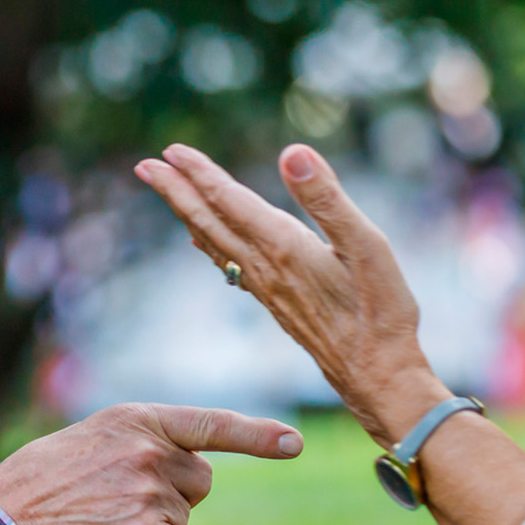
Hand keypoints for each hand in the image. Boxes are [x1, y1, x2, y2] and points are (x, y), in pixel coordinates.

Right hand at [0, 403, 301, 524]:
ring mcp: (149, 490)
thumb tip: (188, 467)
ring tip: (110, 517)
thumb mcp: (98, 436)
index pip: (212, 423)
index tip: (294, 443)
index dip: (258, 436)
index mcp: (140, 418)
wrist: (10, 515)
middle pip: (202, 482)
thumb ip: (145, 441)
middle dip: (178, 494)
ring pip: (186, 518)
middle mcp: (151, 450)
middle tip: (128, 497)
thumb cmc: (48, 476)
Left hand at [135, 142, 448, 447]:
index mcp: (283, 246)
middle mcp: (265, 266)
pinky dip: (208, 244)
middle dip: (176, 190)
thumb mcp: (366, 244)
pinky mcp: (274, 301)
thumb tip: (292, 153)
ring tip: (167, 192)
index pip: (230, 200)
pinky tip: (201, 241)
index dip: (200, 173)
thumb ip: (326, 198)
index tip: (171, 150)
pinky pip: (228, 264)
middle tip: (144, 165)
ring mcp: (266, 286)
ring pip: (213, 242)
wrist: (376, 374)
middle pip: (209, 220)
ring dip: (187, 213)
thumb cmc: (380, 310)